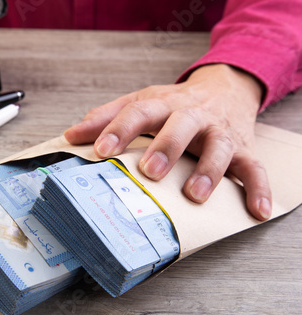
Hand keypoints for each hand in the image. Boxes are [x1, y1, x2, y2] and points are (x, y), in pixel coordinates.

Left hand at [64, 64, 271, 220]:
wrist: (224, 88)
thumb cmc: (174, 103)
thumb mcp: (141, 101)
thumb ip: (106, 117)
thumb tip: (71, 135)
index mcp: (162, 103)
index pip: (138, 112)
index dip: (119, 130)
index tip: (101, 150)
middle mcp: (192, 115)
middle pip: (181, 125)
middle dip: (167, 146)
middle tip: (151, 170)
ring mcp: (220, 132)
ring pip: (219, 147)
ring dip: (209, 169)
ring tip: (195, 194)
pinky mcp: (244, 147)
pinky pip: (255, 168)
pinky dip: (258, 188)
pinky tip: (256, 210)